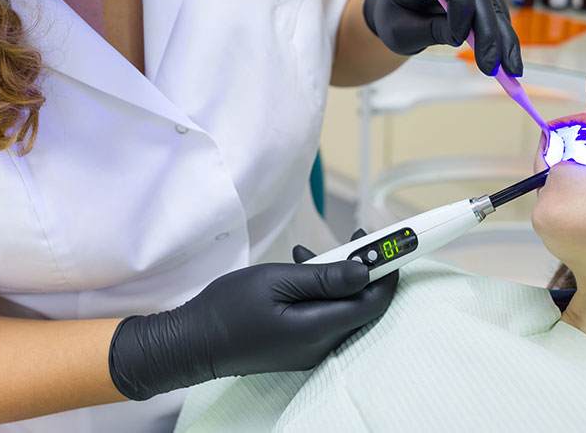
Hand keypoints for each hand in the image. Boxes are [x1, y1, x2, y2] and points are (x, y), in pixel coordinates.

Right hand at [108, 233, 397, 400]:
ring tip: (312, 252)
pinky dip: (322, 290)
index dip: (388, 271)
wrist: (192, 342)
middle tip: (356, 237)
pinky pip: (325, 315)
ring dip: (338, 277)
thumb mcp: (276, 281)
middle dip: (363, 269)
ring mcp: (309, 348)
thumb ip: (324, 278)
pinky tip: (301, 269)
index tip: (393, 242)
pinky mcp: (298, 345)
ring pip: (343, 308)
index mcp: (318, 329)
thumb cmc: (228, 308)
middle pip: (362, 305)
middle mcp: (320, 344)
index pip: (373, 301)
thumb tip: (366, 271)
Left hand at [362, 0, 522, 75]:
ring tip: (509, 72)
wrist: (400, 13)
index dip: (459, 6)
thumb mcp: (401, 30)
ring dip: (505, 41)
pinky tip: (508, 63)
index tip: (458, 40)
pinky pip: (500, 19)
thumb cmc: (395, 17)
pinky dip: (505, 40)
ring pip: (496, 10)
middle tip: (491, 67)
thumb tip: (459, 38)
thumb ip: (428, 31)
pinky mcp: (484, 1)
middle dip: (489, 34)